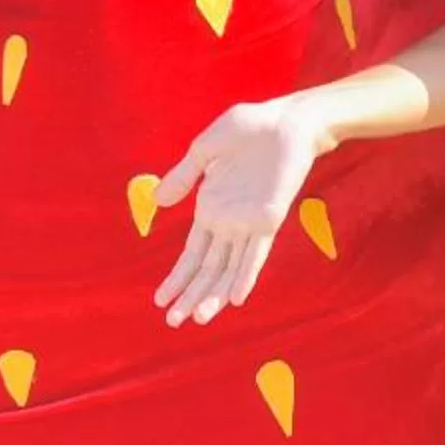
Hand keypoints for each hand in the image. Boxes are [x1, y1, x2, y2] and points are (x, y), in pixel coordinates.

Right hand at [152, 96, 334, 326]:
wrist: (287, 121)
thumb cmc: (250, 129)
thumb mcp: (205, 149)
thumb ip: (184, 176)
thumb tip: (157, 200)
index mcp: (211, 209)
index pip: (192, 254)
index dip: (177, 278)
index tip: (159, 300)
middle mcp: (229, 223)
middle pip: (207, 269)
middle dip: (189, 296)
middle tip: (172, 323)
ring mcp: (249, 223)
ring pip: (228, 268)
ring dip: (213, 294)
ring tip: (198, 319)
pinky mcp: (269, 218)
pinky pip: (256, 253)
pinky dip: (246, 275)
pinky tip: (235, 298)